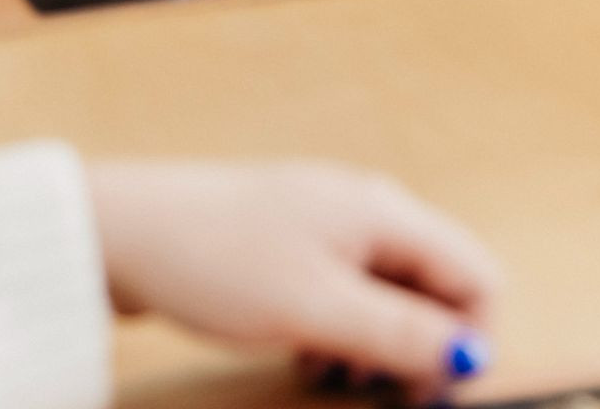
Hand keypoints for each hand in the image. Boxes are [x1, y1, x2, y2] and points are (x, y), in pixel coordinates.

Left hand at [87, 161, 497, 394]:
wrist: (124, 233)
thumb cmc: (219, 262)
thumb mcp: (317, 309)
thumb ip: (400, 333)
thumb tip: (473, 357)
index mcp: (383, 212)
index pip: (475, 273)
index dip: (471, 340)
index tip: (433, 395)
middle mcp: (366, 210)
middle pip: (436, 285)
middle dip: (424, 348)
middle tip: (388, 398)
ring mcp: (328, 224)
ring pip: (391, 295)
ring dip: (381, 346)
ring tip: (338, 377)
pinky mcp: (292, 246)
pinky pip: (348, 295)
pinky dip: (343, 333)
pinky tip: (309, 357)